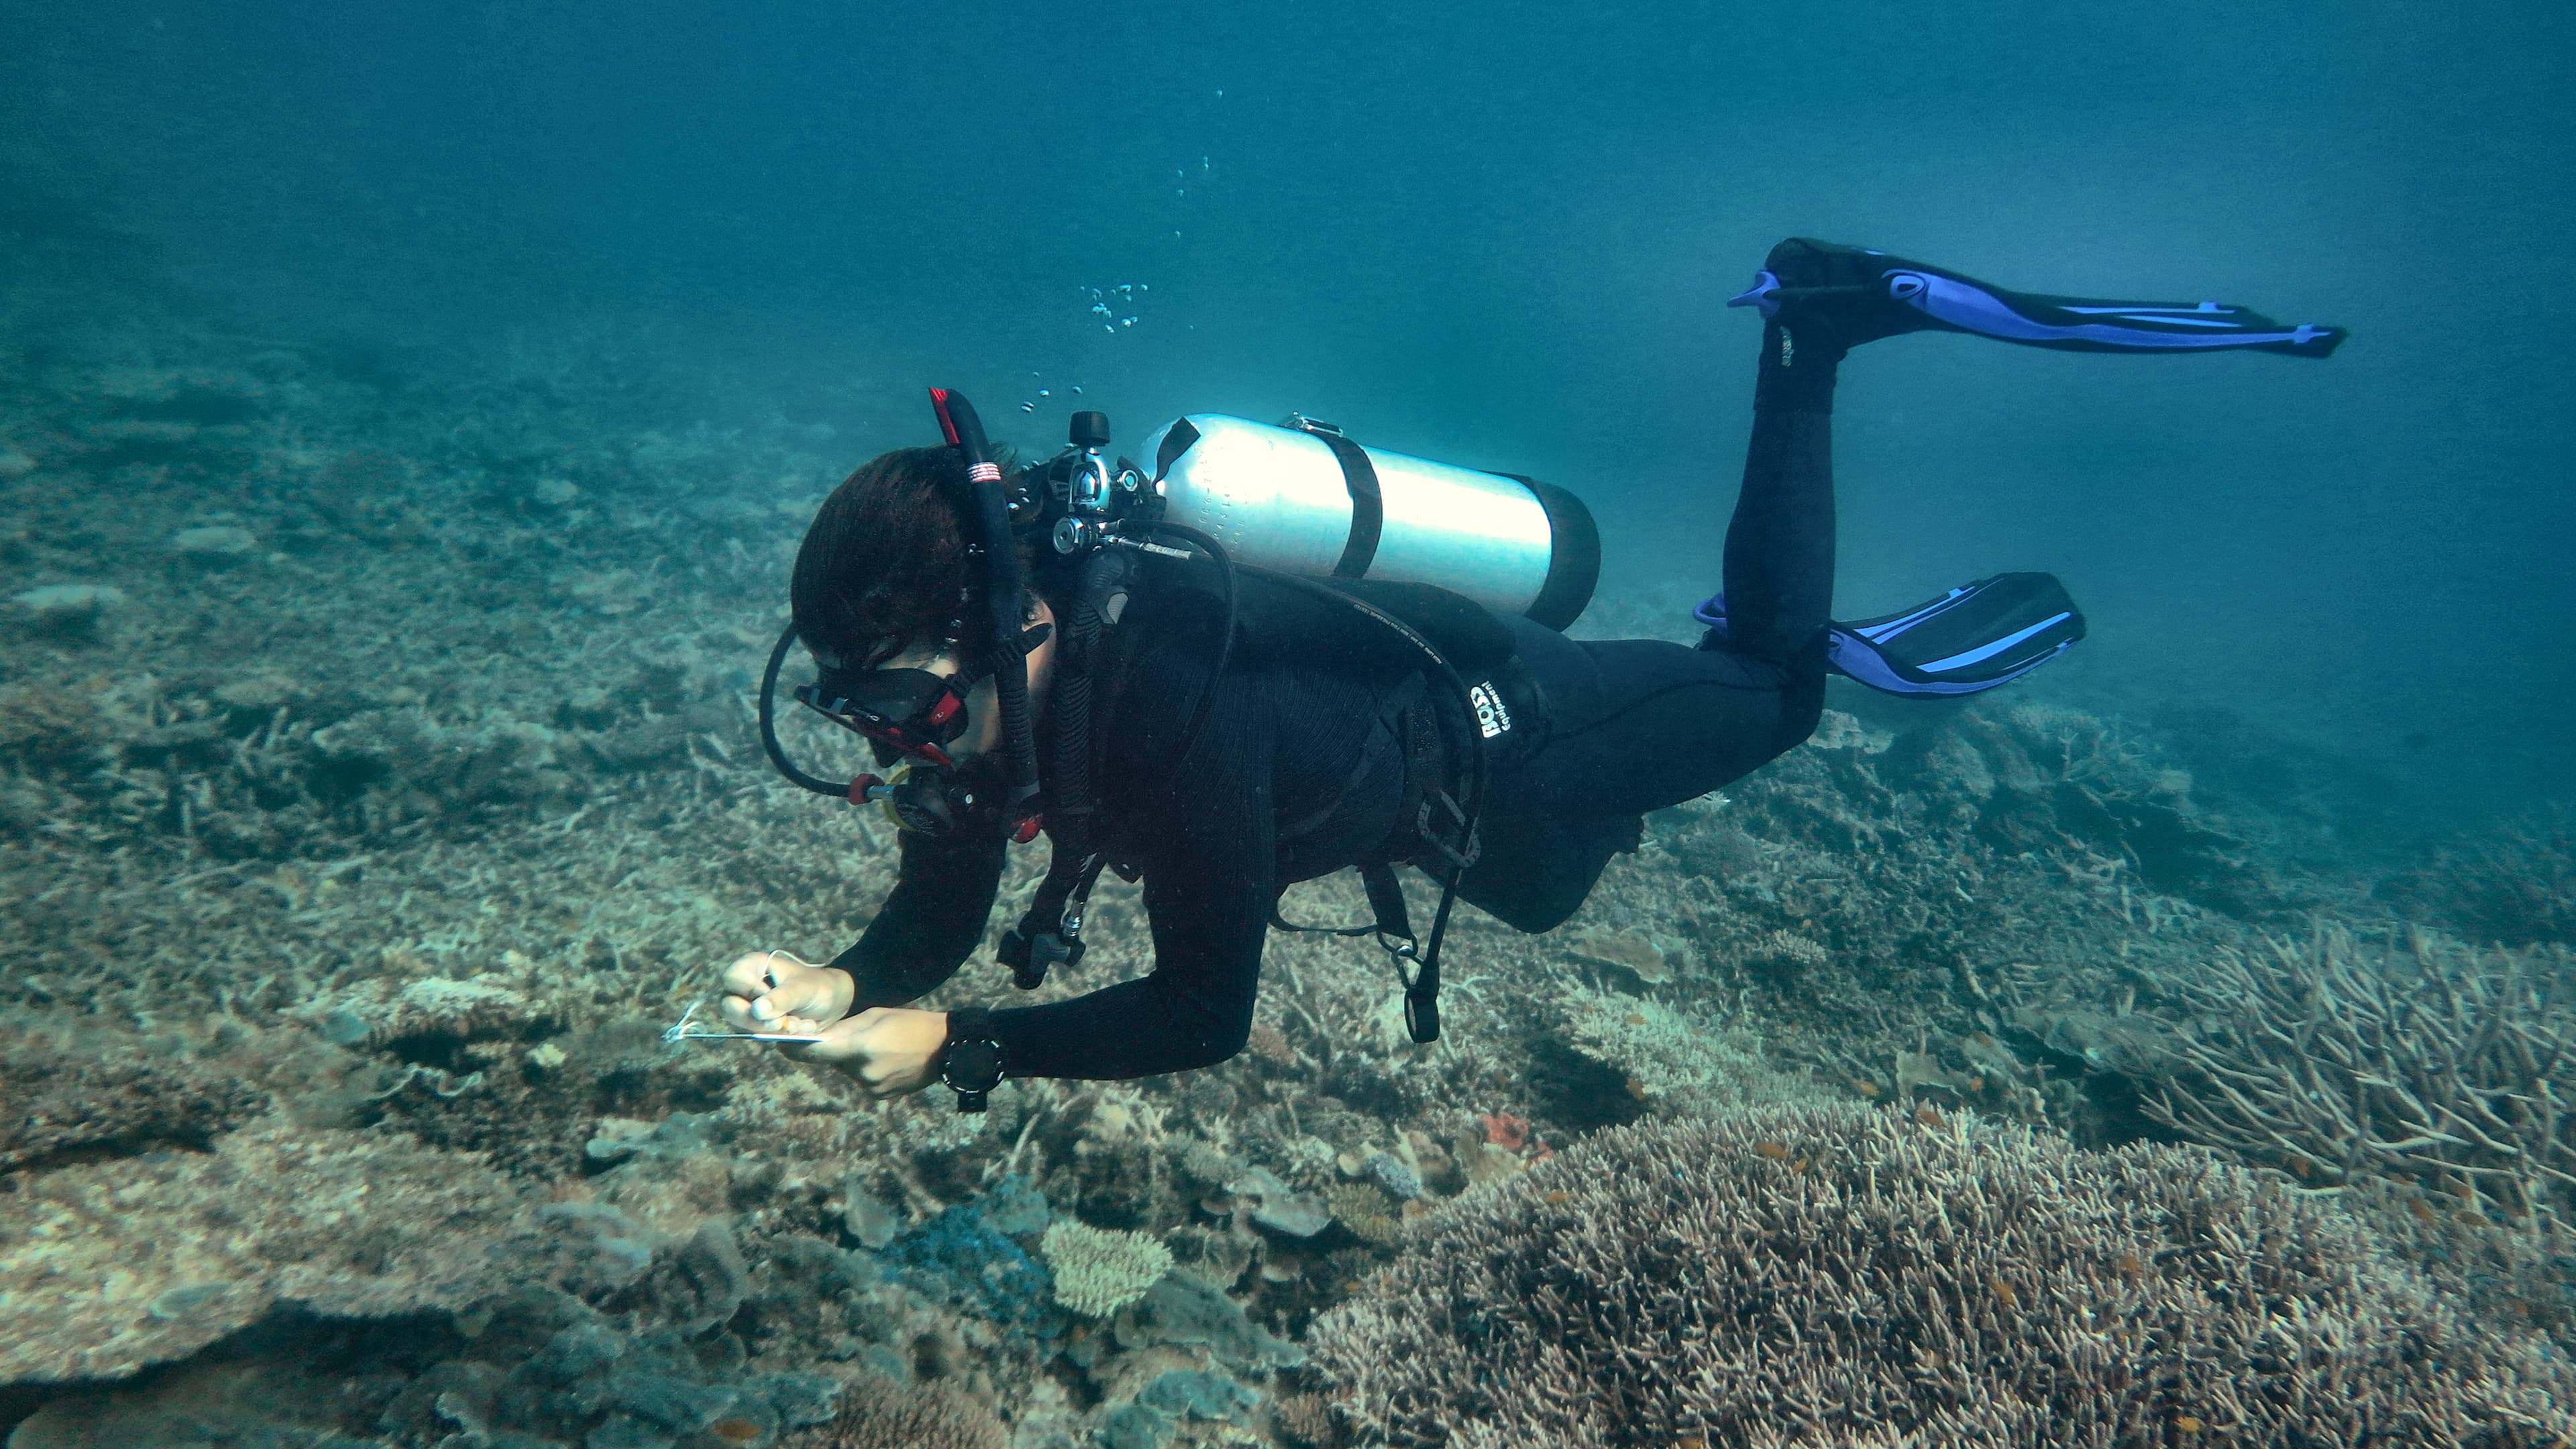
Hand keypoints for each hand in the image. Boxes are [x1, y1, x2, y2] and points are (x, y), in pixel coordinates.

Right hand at [719, 951, 853, 1036]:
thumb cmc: (818, 987)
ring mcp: (750, 1006)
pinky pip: (758, 1035)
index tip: (771, 995)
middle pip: (730, 1007)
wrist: (833, 1003)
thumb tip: (757, 1010)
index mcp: (754, 966)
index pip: (731, 979)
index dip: (750, 991)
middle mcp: (746, 986)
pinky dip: (779, 1035)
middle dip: (757, 1020)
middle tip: (781, 1023)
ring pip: (742, 1025)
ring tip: (797, 1023)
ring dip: (772, 1029)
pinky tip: (798, 1027)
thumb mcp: (803, 990)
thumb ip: (781, 999)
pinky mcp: (758, 1023)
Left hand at [792, 1007, 950, 1097]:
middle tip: (852, 1035)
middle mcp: (861, 1071)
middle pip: (832, 1061)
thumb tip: (817, 1037)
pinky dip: (867, 1070)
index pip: (814, 1051)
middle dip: (834, 1049)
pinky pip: (862, 1080)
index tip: (779, 1043)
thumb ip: (845, 1029)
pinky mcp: (880, 1096)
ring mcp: (871, 1086)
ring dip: (853, 1059)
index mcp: (859, 1046)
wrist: (947, 1048)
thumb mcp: (875, 1016)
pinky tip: (888, 1059)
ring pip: (847, 1070)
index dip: (793, 1048)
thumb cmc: (911, 1024)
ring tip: (880, 1045)